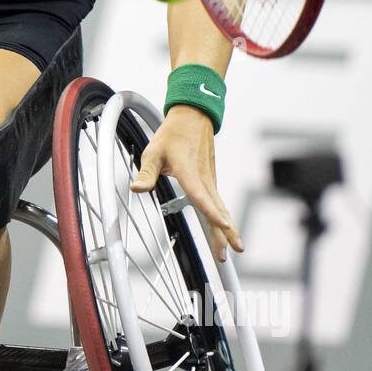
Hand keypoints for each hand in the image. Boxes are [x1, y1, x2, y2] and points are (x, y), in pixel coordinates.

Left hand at [130, 105, 243, 262]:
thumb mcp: (153, 152)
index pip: (201, 196)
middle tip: (230, 252)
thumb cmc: (172, 135)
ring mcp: (210, 181)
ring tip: (234, 250)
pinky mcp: (211, 181)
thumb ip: (147, 173)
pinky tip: (226, 232)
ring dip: (227, 230)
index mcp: (189, 172)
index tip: (223, 224)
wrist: (193, 118)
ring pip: (221, 208)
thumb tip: (137, 189)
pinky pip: (218, 203)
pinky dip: (224, 219)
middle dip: (224, 232)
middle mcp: (204, 179)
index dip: (211, 211)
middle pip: (217, 209)